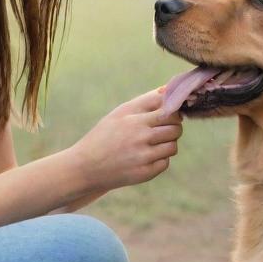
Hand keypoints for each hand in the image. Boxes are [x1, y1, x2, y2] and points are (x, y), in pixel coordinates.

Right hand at [68, 89, 182, 192]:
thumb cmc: (105, 135)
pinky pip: (165, 162)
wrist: (87, 167)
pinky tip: (144, 158)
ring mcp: (143, 155)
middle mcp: (139, 135)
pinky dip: (159, 160)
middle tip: (161, 130)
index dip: (173, 110)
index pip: (169, 108)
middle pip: (175, 127)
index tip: (167, 113)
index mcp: (133, 117)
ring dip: (167, 144)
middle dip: (173, 127)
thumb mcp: (119, 113)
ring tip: (151, 144)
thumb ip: (145, 101)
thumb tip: (168, 89)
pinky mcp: (145, 173)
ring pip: (173, 145)